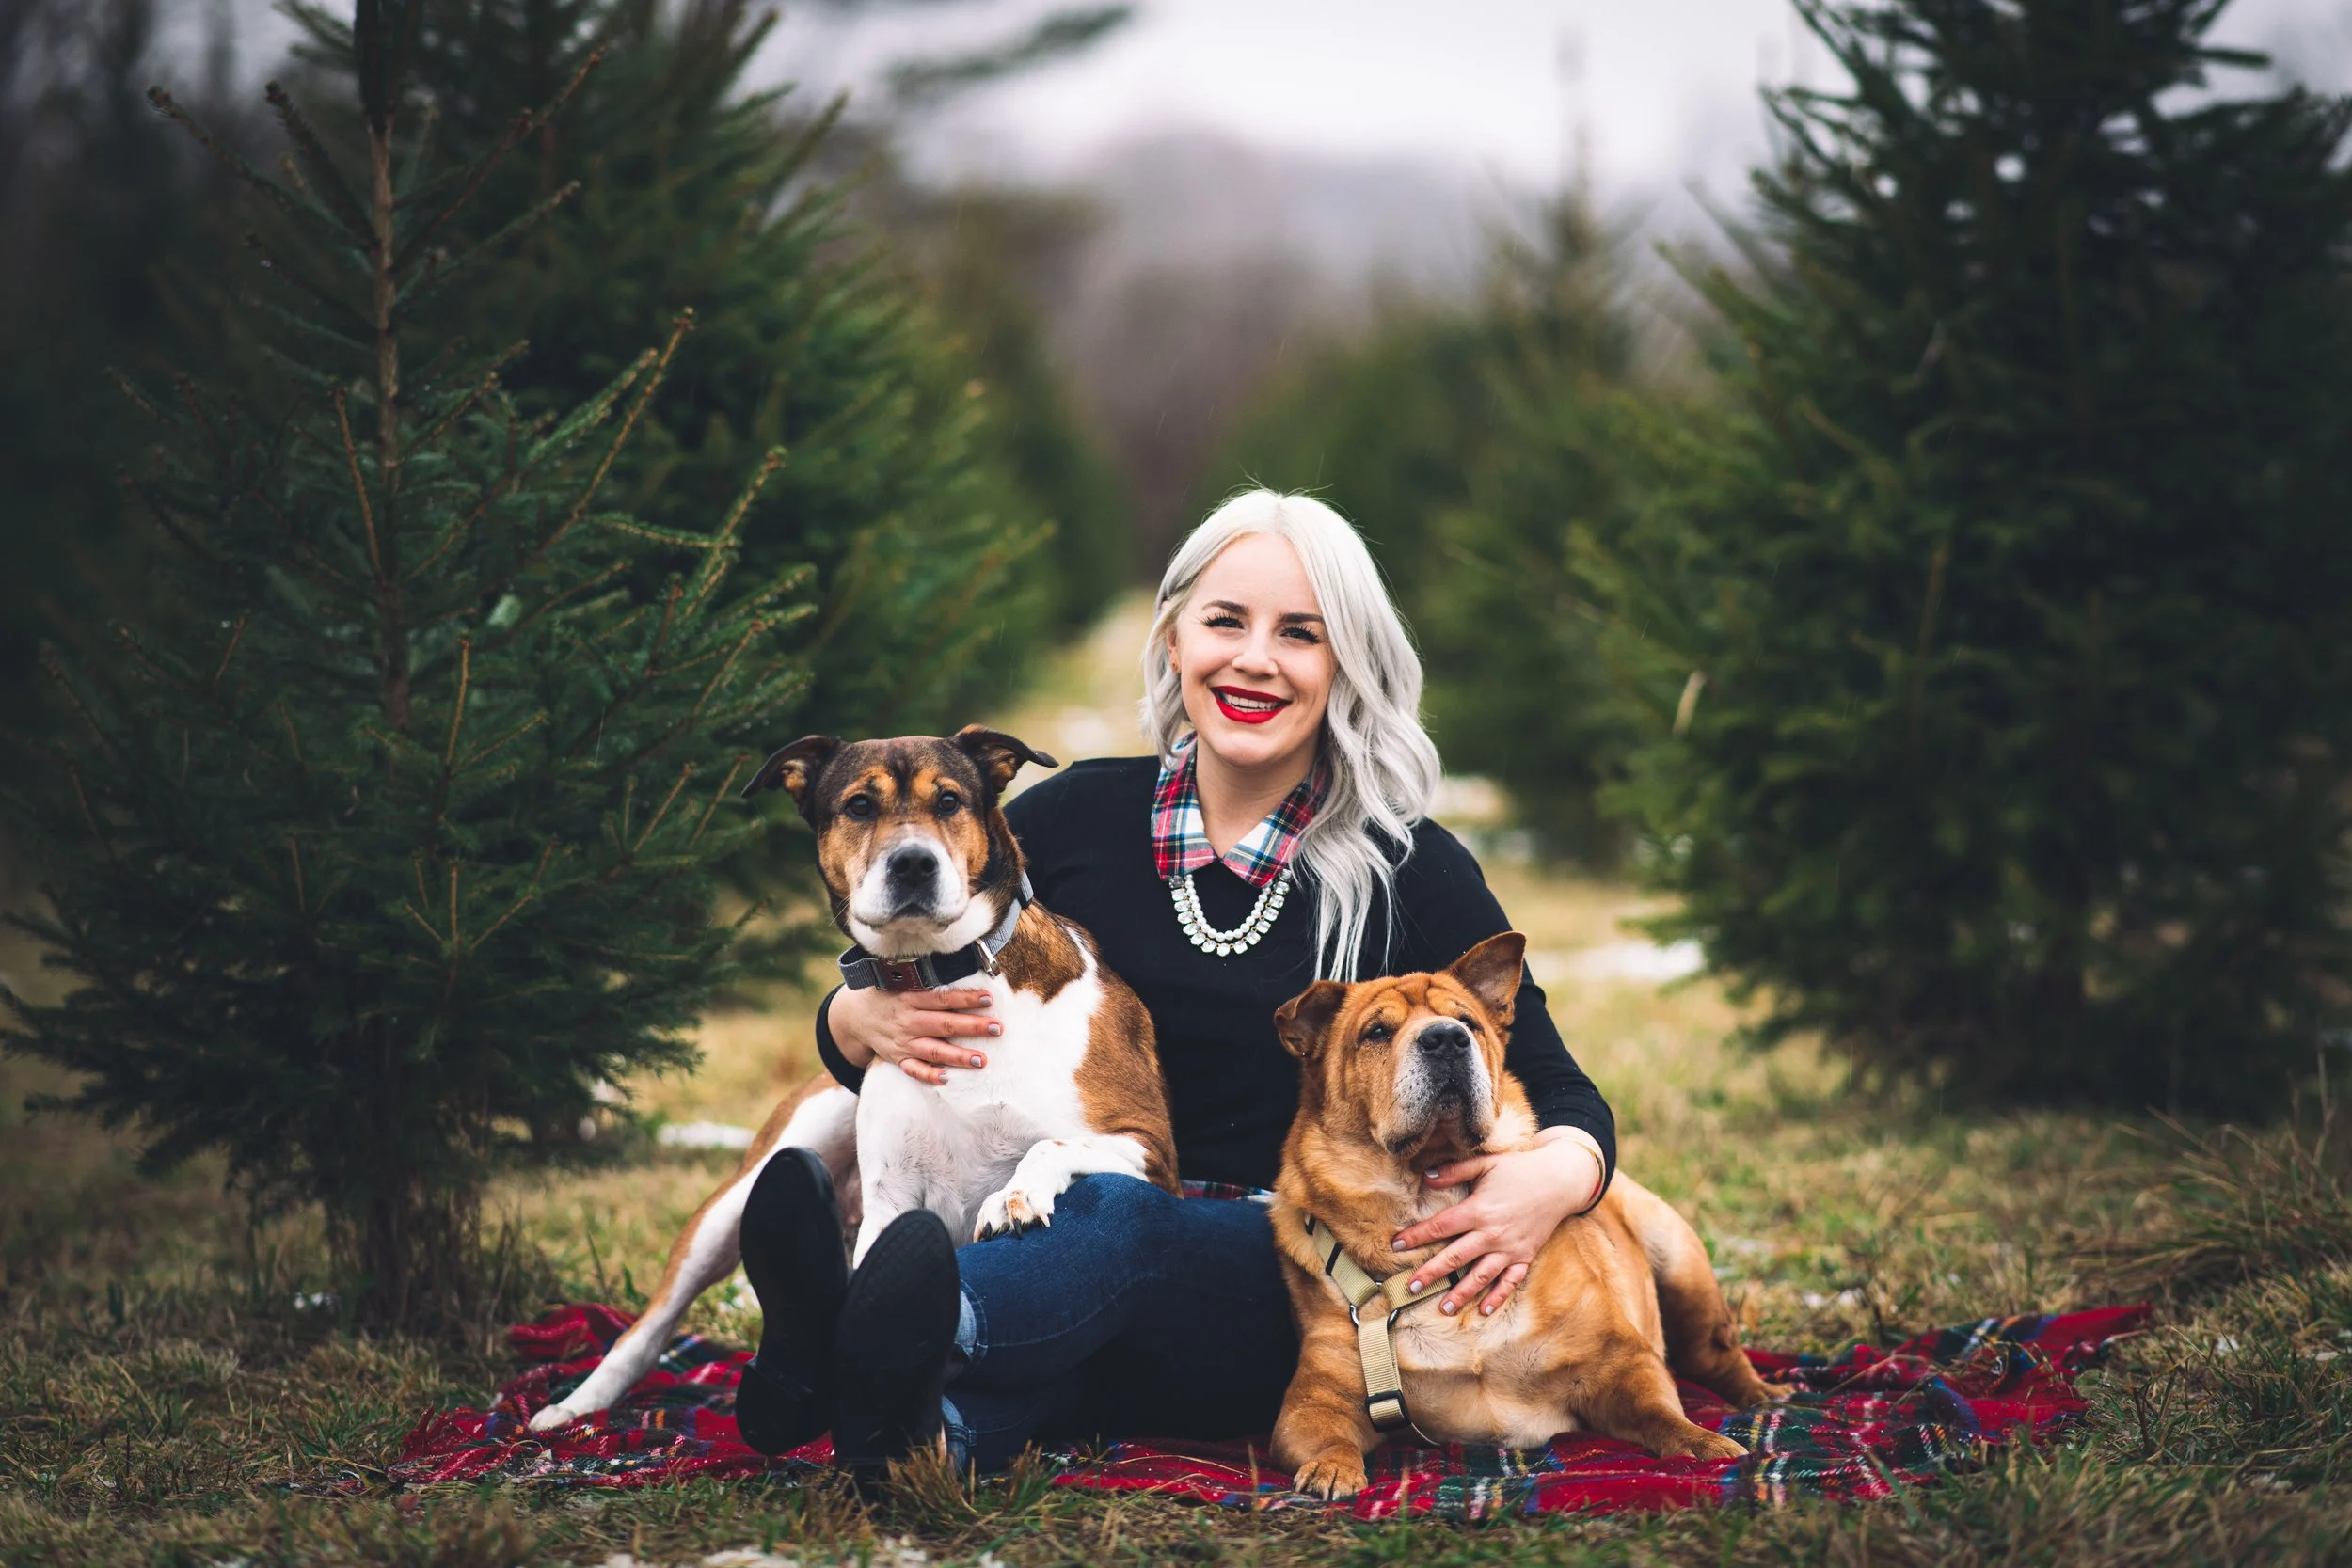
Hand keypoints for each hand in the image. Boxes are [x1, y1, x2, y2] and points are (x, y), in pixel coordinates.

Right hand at [827, 983, 998, 1085]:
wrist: (856, 1016)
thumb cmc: (889, 994)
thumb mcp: (903, 982)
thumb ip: (929, 983)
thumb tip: (963, 969)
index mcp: (911, 998)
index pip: (942, 999)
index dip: (966, 998)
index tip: (988, 999)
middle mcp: (908, 1021)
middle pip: (943, 1025)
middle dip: (972, 1027)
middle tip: (997, 1028)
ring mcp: (902, 1042)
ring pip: (933, 1051)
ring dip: (958, 1057)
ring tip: (982, 1060)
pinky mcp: (898, 1058)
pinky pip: (914, 1070)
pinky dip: (929, 1075)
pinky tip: (947, 1079)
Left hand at [1388, 1134, 1604, 1316]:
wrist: (1559, 1182)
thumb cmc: (1520, 1169)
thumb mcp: (1486, 1164)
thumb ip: (1455, 1170)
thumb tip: (1426, 1175)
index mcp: (1478, 1210)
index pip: (1440, 1227)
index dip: (1416, 1236)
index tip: (1396, 1245)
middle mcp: (1492, 1234)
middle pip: (1455, 1257)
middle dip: (1431, 1273)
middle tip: (1410, 1287)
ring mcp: (1509, 1249)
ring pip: (1481, 1276)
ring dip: (1461, 1293)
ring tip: (1443, 1308)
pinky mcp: (1524, 1256)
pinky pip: (1510, 1281)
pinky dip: (1498, 1297)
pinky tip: (1483, 1311)